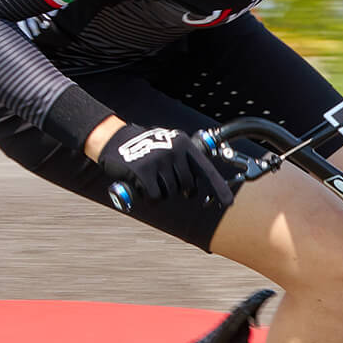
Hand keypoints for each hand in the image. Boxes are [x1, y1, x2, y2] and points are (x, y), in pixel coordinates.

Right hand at [98, 123, 234, 206]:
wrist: (114, 139)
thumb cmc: (145, 146)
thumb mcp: (169, 145)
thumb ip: (184, 161)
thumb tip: (195, 187)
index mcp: (184, 144)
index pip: (206, 170)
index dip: (219, 188)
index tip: (228, 203)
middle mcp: (174, 151)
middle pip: (187, 186)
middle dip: (178, 189)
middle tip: (164, 180)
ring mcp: (159, 160)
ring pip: (171, 192)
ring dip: (161, 192)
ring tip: (150, 178)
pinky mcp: (144, 171)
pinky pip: (156, 196)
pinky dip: (150, 197)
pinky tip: (142, 186)